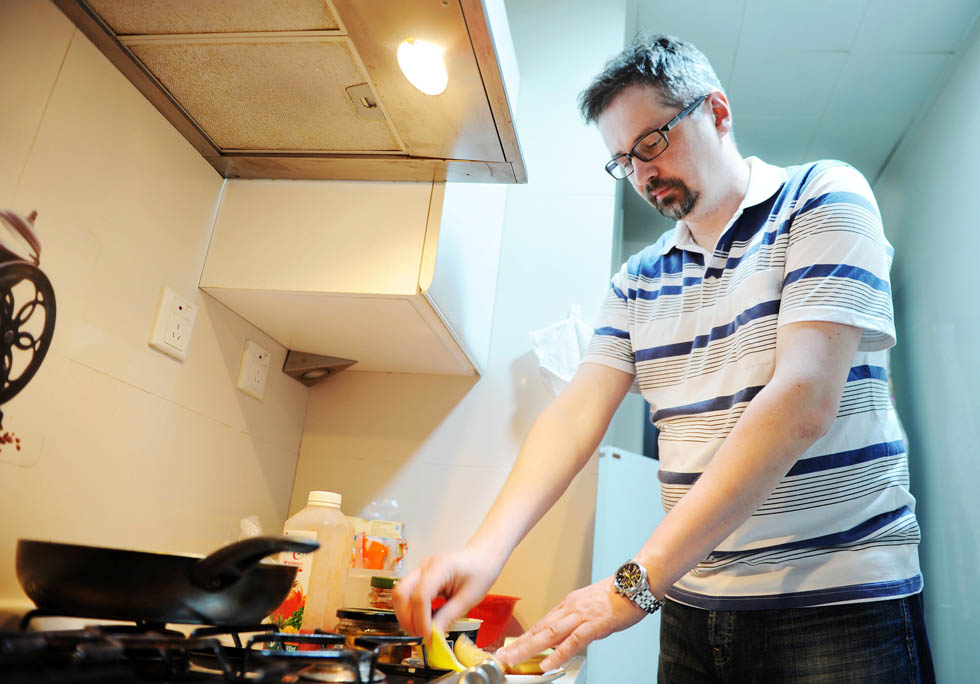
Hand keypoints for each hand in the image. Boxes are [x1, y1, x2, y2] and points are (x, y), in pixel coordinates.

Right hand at [392, 547, 502, 636]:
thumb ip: (449, 617)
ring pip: (399, 594)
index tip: (428, 637)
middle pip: (400, 594)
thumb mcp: (469, 599)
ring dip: (406, 615)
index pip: (420, 596)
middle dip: (406, 618)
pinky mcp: (419, 577)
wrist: (482, 558)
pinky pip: (406, 594)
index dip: (421, 620)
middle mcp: (424, 566)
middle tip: (421, 635)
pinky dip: (410, 610)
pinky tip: (424, 620)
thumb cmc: (480, 573)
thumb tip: (433, 636)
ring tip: (422, 630)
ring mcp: (419, 570)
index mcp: (440, 567)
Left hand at [493, 577, 645, 670]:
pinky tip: (547, 663)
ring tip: (513, 659)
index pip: (542, 623)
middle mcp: (570, 609)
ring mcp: (581, 616)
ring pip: (549, 634)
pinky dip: (558, 654)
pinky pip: (573, 641)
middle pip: (539, 629)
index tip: (510, 647)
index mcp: (569, 604)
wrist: (635, 583)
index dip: (525, 637)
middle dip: (518, 644)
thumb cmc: (619, 595)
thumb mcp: (591, 606)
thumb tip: (570, 636)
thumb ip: (578, 621)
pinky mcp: (594, 624)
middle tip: (502, 656)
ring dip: (529, 648)